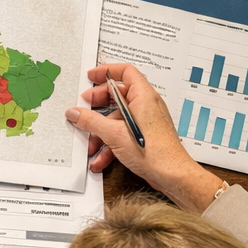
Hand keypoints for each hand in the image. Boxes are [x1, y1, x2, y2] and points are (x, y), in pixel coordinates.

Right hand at [65, 64, 223, 210]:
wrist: (172, 176)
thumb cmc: (154, 152)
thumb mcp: (113, 134)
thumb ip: (90, 121)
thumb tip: (75, 112)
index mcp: (143, 96)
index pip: (125, 72)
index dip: (106, 71)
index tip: (90, 76)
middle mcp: (146, 106)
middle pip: (117, 95)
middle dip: (96, 105)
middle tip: (82, 110)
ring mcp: (145, 121)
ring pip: (116, 118)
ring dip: (100, 131)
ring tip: (89, 143)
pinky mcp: (144, 136)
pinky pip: (122, 133)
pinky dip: (109, 144)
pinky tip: (99, 158)